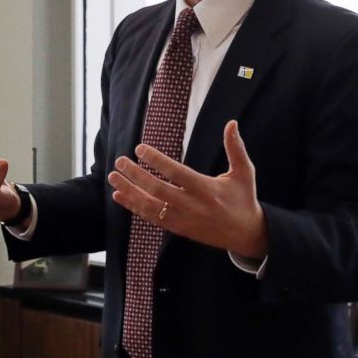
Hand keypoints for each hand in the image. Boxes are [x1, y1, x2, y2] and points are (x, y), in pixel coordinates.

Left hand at [107, 120, 268, 259]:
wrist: (245, 235)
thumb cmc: (243, 199)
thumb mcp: (244, 172)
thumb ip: (236, 148)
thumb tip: (232, 123)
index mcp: (206, 190)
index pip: (176, 173)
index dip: (157, 161)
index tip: (140, 148)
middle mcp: (192, 206)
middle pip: (157, 190)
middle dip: (136, 175)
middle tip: (119, 161)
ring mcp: (182, 220)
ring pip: (149, 206)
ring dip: (129, 191)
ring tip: (113, 177)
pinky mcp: (177, 229)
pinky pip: (150, 218)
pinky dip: (133, 207)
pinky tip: (120, 195)